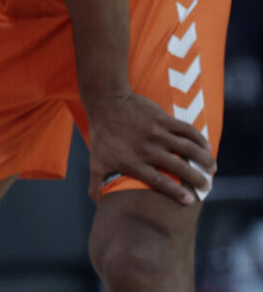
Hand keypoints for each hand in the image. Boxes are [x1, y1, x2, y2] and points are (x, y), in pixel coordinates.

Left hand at [85, 91, 214, 203]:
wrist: (106, 103)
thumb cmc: (102, 136)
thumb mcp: (95, 162)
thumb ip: (96, 184)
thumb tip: (97, 203)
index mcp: (132, 162)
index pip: (158, 181)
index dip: (175, 192)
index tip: (190, 200)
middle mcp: (146, 149)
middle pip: (178, 167)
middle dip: (197, 178)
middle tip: (207, 186)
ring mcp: (156, 133)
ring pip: (187, 148)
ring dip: (203, 159)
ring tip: (212, 168)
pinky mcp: (162, 119)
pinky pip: (186, 129)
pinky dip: (199, 138)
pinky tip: (207, 146)